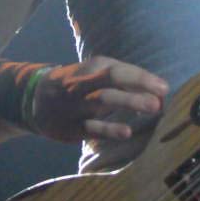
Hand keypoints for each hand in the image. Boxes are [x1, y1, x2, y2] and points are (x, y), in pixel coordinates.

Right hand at [30, 57, 167, 143]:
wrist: (35, 99)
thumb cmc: (78, 86)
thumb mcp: (94, 75)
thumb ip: (122, 80)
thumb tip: (157, 91)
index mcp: (92, 68)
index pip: (119, 69)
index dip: (142, 77)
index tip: (164, 87)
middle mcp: (83, 83)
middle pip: (110, 79)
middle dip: (137, 85)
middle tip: (161, 95)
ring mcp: (76, 105)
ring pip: (102, 100)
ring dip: (128, 102)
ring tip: (153, 107)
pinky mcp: (70, 127)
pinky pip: (90, 127)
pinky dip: (109, 130)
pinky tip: (127, 132)